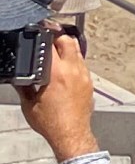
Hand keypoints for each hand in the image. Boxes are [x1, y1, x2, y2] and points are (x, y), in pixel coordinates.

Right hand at [18, 34, 95, 159]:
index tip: (39, 29)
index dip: (45, 33)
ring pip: (77, 51)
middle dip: (57, 35)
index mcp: (56, 73)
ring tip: (55, 48)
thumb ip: (22, 85)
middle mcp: (73, 70)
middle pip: (68, 40)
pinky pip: (82, 63)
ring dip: (66, 46)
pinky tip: (64, 66)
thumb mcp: (28, 102)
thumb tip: (17, 75)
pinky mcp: (89, 82)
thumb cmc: (51, 122)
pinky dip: (73, 59)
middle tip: (47, 35)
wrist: (71, 134)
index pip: (52, 43)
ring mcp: (84, 75)